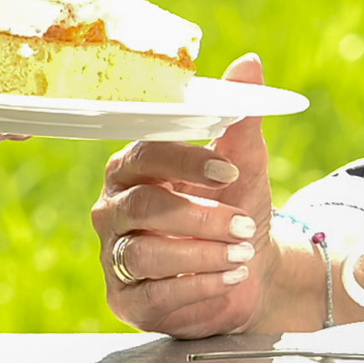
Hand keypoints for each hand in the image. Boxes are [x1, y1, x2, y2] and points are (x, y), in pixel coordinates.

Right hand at [90, 57, 286, 338]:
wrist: (247, 269)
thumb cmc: (235, 208)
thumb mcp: (245, 165)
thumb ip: (240, 118)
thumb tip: (250, 63)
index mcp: (133, 168)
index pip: (146, 155)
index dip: (187, 162)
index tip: (230, 171)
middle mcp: (114, 209)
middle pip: (144, 207)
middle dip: (200, 218)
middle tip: (244, 226)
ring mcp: (114, 256)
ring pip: (146, 253)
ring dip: (202, 255)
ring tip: (241, 256)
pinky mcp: (125, 299)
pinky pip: (153, 294)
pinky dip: (197, 288)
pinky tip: (227, 280)